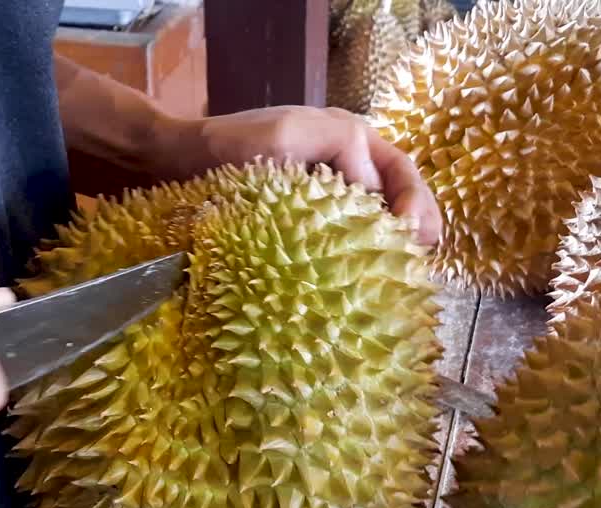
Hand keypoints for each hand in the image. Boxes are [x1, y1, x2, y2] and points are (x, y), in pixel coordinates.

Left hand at [160, 106, 442, 246]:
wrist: (179, 164)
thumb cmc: (230, 149)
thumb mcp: (287, 135)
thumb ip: (341, 147)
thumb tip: (373, 191)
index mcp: (349, 137)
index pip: (400, 173)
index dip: (413, 205)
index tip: (408, 237)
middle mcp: (347, 163)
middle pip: (401, 196)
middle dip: (417, 226)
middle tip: (421, 259)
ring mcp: (329, 192)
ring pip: (379, 219)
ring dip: (395, 244)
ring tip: (405, 273)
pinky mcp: (309, 218)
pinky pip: (348, 235)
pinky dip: (363, 254)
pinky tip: (367, 279)